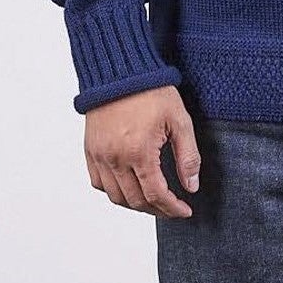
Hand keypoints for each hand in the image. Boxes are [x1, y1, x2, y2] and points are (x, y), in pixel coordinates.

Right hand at [83, 84, 201, 217]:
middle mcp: (115, 158)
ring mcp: (100, 155)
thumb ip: (187, 156)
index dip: (172, 209)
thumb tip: (191, 187)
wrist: (121, 70)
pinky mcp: (90, 149)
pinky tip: (128, 187)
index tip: (184, 211)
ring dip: (135, 204)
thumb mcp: (179, 120)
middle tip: (172, 208)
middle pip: (135, 201)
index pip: (156, 195)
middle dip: (156, 209)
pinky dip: (113, 191)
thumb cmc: (151, 91)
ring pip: (115, 196)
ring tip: (153, 201)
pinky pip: (98, 182)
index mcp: (139, 152)